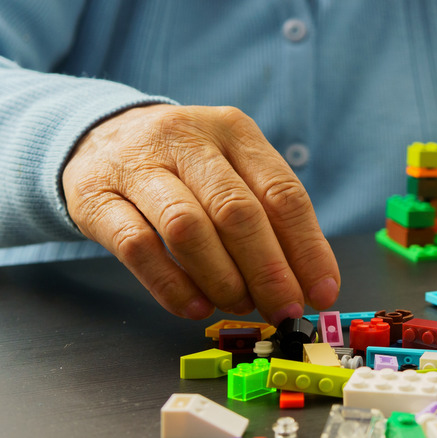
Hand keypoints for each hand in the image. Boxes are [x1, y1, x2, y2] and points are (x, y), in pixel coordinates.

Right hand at [62, 104, 339, 324]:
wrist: (100, 137)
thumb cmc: (186, 167)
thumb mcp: (232, 171)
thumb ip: (268, 219)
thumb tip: (307, 283)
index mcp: (234, 131)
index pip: (282, 193)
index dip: (307, 249)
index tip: (322, 292)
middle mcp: (186, 139)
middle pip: (237, 212)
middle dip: (268, 271)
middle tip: (284, 310)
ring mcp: (137, 165)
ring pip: (188, 229)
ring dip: (222, 280)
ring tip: (239, 305)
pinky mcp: (95, 196)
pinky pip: (138, 248)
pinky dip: (172, 286)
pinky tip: (196, 307)